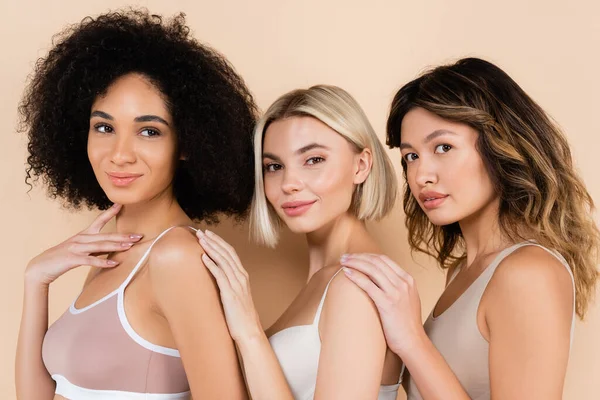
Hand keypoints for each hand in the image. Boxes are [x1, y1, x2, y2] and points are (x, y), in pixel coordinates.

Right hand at [24, 204, 142, 286]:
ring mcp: (76, 248)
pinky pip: (90, 260)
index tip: (121, 204)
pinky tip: (113, 264)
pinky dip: (102, 262)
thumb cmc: (63, 258)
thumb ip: (95, 247)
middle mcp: (81, 238)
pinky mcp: (72, 259)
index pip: (99, 220)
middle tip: (138, 235)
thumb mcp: (81, 249)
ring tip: (130, 246)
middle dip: (123, 236)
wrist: (41, 267)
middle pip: (105, 236)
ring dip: (116, 246)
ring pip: (100, 246)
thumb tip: (112, 247)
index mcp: (83, 234)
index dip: (110, 212)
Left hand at [197, 229, 262, 342]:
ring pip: (223, 261)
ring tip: (201, 240)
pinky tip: (203, 257)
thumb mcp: (236, 296)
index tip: (209, 234)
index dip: (220, 242)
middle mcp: (241, 277)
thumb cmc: (241, 316)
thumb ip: (230, 285)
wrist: (249, 331)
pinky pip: (220, 275)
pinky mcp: (230, 293)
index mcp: (243, 276)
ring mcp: (236, 285)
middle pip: (227, 253)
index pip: (231, 253)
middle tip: (202, 231)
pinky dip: (212, 264)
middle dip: (214, 241)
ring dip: (211, 248)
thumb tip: (218, 279)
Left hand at [341, 253, 424, 356]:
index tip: (355, 256)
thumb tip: (379, 279)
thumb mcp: (407, 299)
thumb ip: (397, 287)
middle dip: (358, 257)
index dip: (367, 255)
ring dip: (355, 263)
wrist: (413, 342)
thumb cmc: (406, 324)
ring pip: (372, 269)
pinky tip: (346, 273)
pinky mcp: (388, 303)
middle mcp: (403, 283)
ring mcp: (396, 292)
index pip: (384, 259)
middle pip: (377, 261)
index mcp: (408, 279)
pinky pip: (368, 285)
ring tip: (343, 262)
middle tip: (345, 257)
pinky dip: (356, 276)